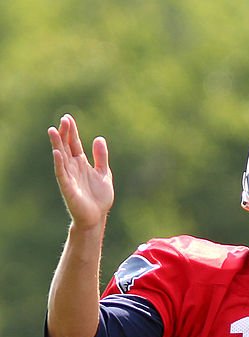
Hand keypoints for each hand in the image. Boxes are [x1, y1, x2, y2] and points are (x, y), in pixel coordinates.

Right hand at [48, 114, 113, 229]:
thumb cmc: (99, 197)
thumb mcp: (104, 173)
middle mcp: (73, 167)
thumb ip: (101, 157)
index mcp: (81, 163)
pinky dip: (59, 163)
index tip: (68, 118)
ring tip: (53, 130)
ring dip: (57, 144)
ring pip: (61, 157)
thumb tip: (99, 138)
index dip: (71, 131)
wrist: (97, 216)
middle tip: (64, 119)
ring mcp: (69, 176)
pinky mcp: (67, 187)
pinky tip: (57, 153)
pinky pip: (61, 173)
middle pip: (66, 146)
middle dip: (64, 133)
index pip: (74, 143)